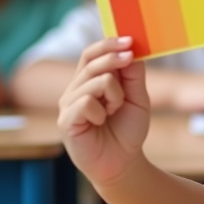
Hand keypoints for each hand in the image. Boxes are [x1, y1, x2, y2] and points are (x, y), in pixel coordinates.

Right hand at [57, 37, 149, 184]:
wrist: (123, 162)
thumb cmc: (127, 130)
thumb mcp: (137, 98)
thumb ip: (133, 75)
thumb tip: (131, 50)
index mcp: (90, 81)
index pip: (92, 53)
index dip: (108, 44)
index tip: (130, 41)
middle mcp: (76, 89)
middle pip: (93, 62)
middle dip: (116, 61)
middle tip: (130, 63)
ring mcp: (68, 104)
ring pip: (95, 81)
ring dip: (115, 95)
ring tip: (115, 110)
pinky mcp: (66, 120)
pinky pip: (86, 102)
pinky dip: (101, 111)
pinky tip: (101, 122)